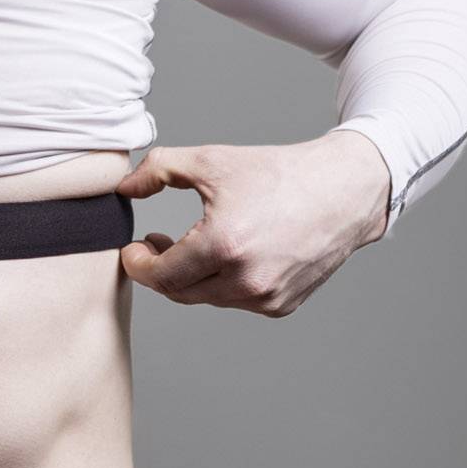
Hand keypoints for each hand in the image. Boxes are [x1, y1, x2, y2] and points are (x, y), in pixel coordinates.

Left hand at [112, 134, 389, 315]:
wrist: (342, 191)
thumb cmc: (279, 173)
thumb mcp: (211, 161)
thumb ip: (158, 170)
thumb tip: (124, 188)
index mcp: (224, 246)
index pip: (160, 275)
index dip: (138, 264)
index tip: (134, 249)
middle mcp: (246, 281)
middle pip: (179, 292)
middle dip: (160, 270)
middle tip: (155, 245)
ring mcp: (266, 298)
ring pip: (207, 298)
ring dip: (190, 278)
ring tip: (189, 247)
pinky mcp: (282, 306)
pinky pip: (236, 301)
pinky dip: (223, 283)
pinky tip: (226, 257)